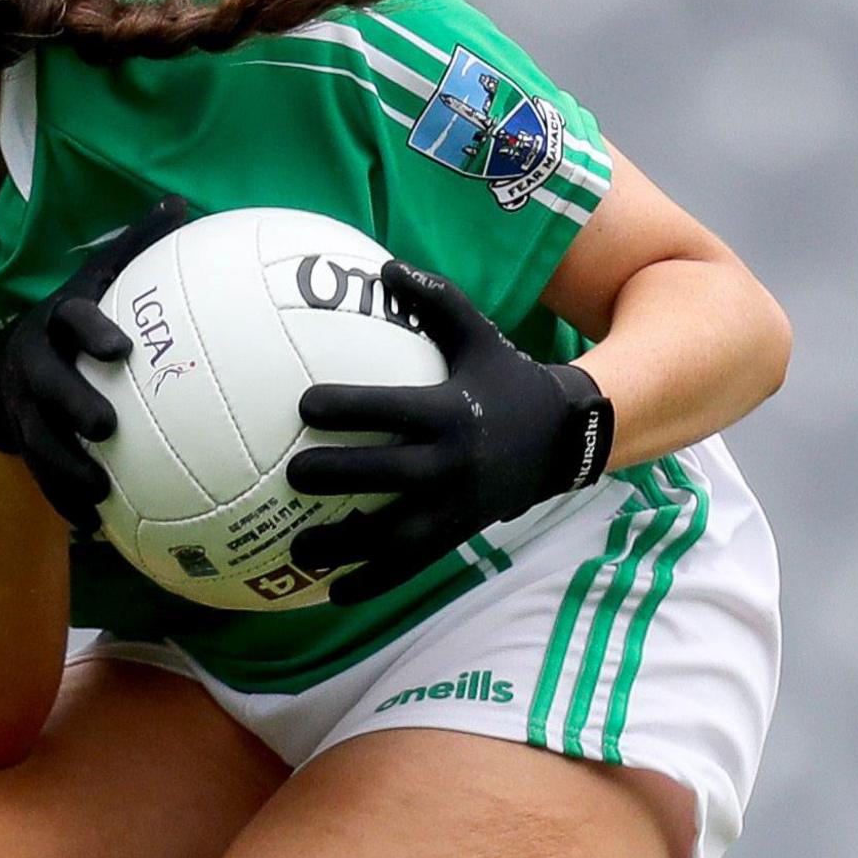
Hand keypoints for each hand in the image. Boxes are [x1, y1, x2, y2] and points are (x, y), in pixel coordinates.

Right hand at [0, 193, 200, 530]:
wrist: (9, 359)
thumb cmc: (75, 317)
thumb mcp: (99, 276)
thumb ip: (138, 246)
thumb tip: (182, 204)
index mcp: (58, 320)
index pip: (73, 318)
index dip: (93, 330)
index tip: (121, 349)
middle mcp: (34, 362)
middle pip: (47, 386)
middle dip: (71, 406)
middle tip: (105, 426)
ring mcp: (22, 406)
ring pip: (36, 439)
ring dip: (63, 468)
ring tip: (98, 492)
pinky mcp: (21, 441)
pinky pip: (39, 475)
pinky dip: (64, 500)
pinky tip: (95, 526)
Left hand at [287, 260, 613, 599]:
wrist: (565, 438)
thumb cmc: (507, 380)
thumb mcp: (480, 336)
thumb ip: (437, 302)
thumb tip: (385, 264)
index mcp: (450, 413)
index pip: (393, 411)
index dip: (350, 408)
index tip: (304, 405)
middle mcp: (452, 463)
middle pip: (388, 476)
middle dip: (339, 477)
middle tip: (291, 477)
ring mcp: (456, 506)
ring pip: (395, 534)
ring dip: (346, 547)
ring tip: (296, 551)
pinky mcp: (458, 534)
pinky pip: (412, 565)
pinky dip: (375, 582)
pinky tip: (335, 593)